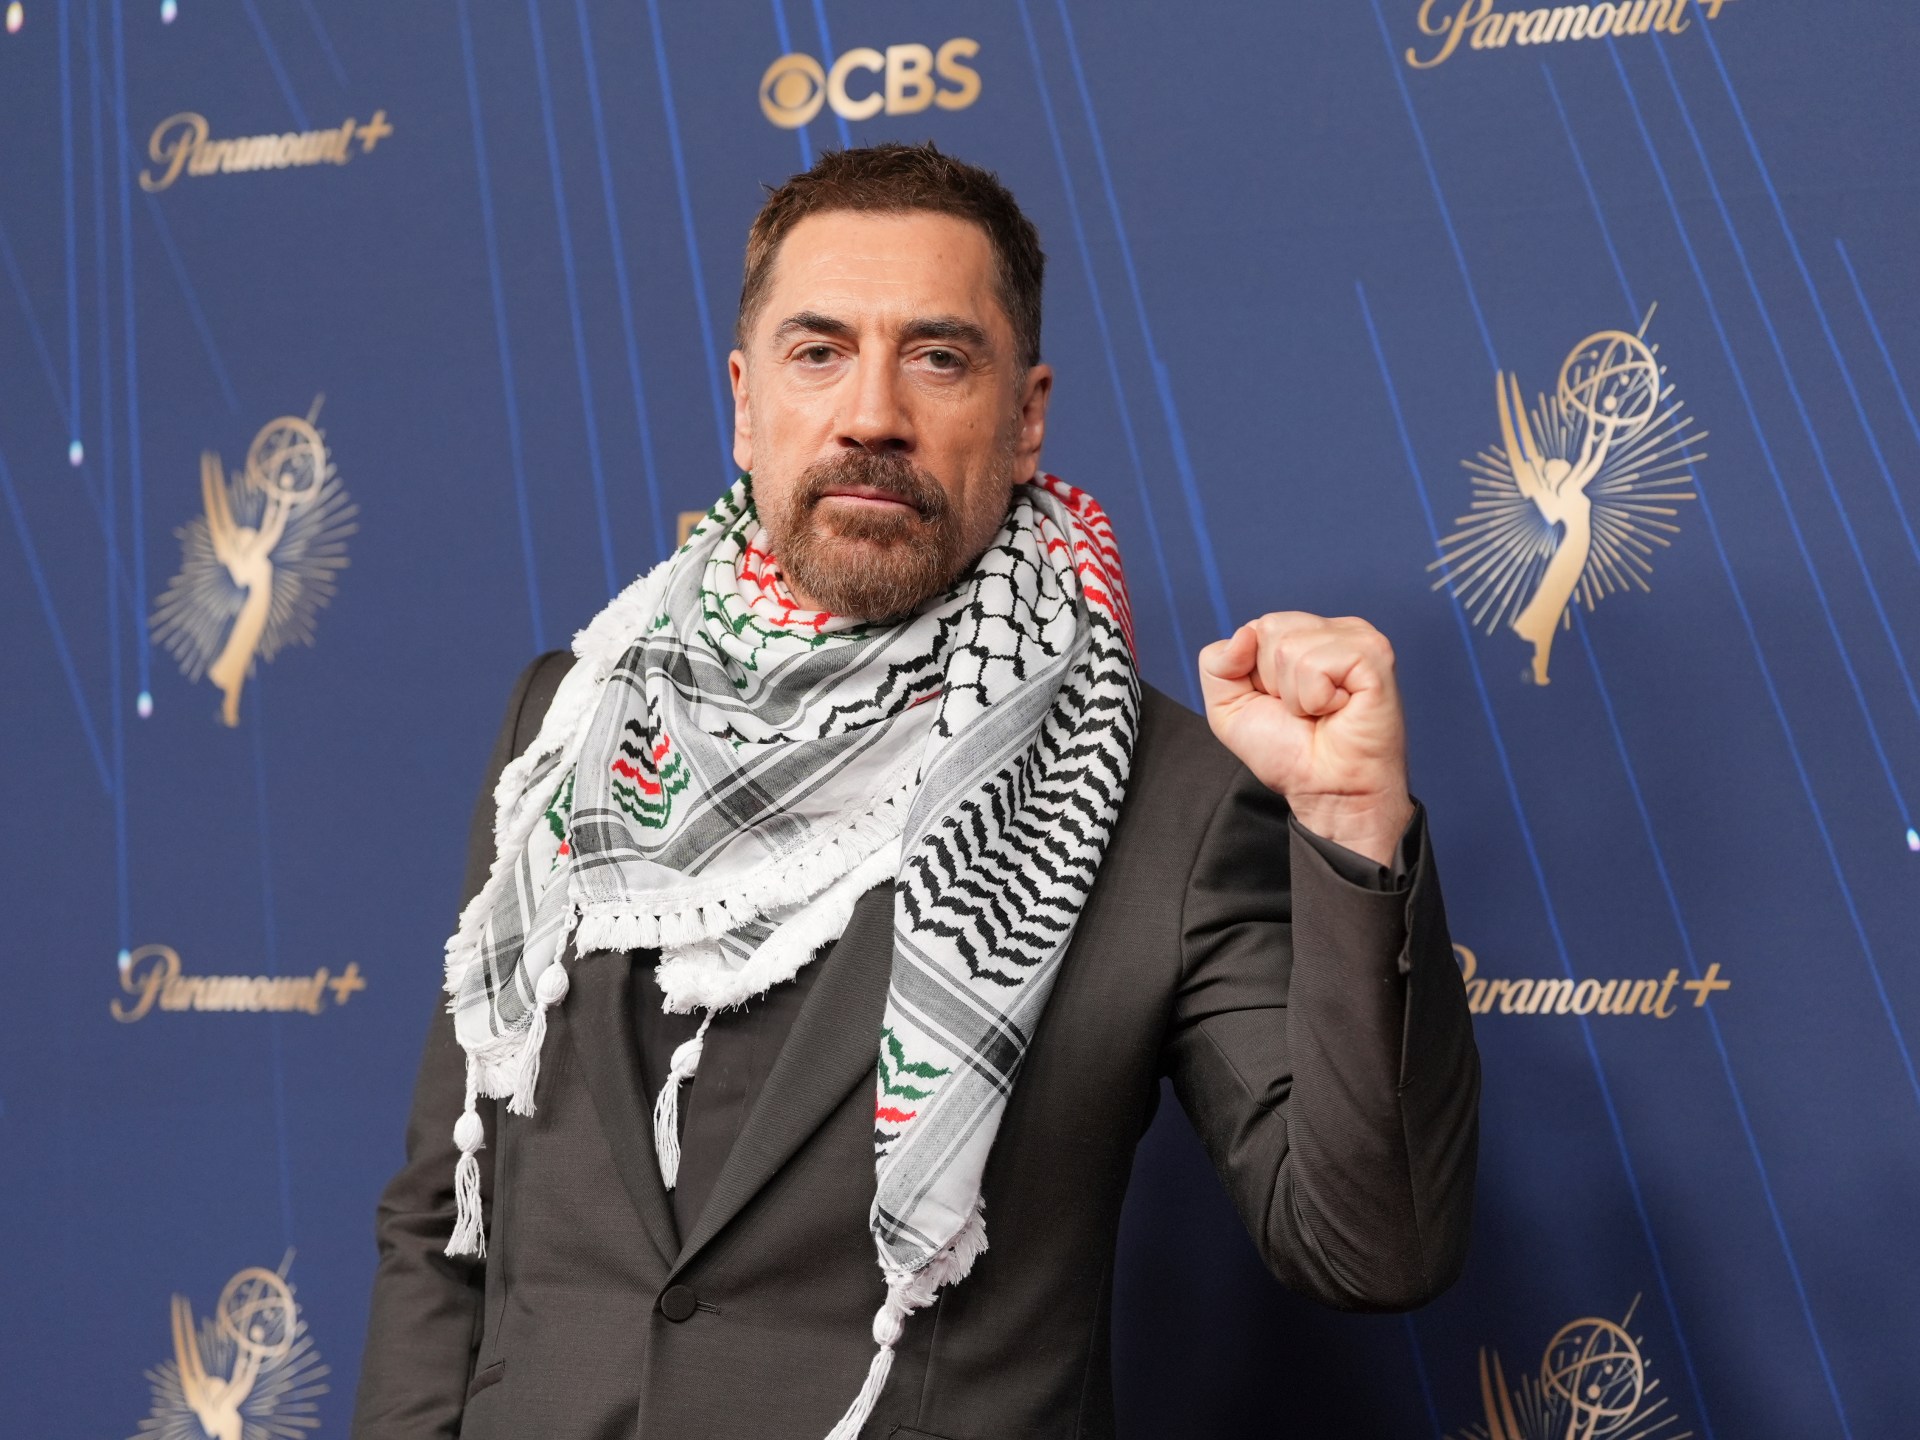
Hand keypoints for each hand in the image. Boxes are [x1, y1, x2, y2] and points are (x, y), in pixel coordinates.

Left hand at [1198, 613, 1413, 866]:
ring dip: (1295, 695)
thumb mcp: (1229, 707)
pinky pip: (1315, 664)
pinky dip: (1315, 698)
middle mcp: (1334, 630)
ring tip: (1320, 713)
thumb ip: (1216, 664)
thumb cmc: (1290, 753)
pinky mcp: (1373, 656)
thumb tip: (1244, 633)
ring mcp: (1357, 638)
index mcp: (1306, 634)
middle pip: (1269, 628)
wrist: (1326, 791)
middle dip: (1272, 681)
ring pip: (1289, 647)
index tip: (1280, 703)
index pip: (1256, 627)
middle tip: (1304, 710)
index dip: (1254, 673)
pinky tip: (1337, 710)